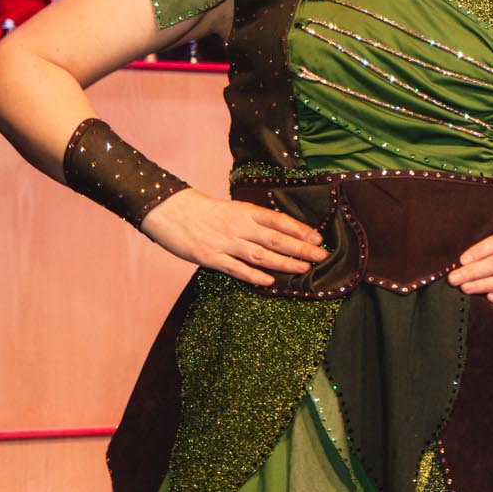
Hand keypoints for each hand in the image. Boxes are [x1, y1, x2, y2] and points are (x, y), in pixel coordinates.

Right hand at [139, 191, 326, 287]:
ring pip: (260, 254)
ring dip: (283, 263)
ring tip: (303, 269)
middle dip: (300, 248)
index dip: (300, 229)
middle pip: (275, 238)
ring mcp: (225, 243)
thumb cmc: (205, 211)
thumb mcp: (234, 209)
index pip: (279, 220)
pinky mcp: (211, 258)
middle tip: (321, 256)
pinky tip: (269, 282)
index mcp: (246, 212)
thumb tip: (284, 231)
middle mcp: (239, 227)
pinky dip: (253, 276)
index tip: (318, 239)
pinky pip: (235, 268)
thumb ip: (255, 220)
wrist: (170, 211)